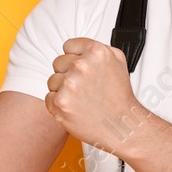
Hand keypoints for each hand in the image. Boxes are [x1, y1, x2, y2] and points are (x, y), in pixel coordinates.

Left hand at [45, 37, 145, 151]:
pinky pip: (49, 97)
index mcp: (96, 52)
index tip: (83, 68)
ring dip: (63, 89)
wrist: (121, 125)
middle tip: (84, 86)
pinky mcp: (60, 102)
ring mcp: (70, 84)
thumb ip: (98, 49)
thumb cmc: (119, 97)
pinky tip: (75, 107)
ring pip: (52, 80)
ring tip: (80, 98)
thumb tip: (80, 47)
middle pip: (58, 62)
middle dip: (68, 73)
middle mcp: (81, 66)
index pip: (68, 46)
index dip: (75, 58)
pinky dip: (59, 104)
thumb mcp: (118, 61)